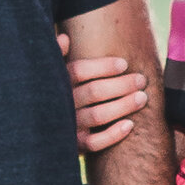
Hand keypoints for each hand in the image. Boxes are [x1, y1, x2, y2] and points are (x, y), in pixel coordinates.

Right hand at [59, 28, 147, 155]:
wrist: (42, 129)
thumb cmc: (54, 93)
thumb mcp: (50, 73)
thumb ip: (57, 55)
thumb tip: (64, 38)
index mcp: (57, 82)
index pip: (79, 71)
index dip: (103, 67)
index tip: (124, 64)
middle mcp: (62, 104)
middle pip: (93, 92)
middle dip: (121, 85)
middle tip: (141, 80)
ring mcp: (68, 126)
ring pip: (97, 116)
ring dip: (122, 106)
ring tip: (142, 98)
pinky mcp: (75, 146)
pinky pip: (95, 143)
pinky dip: (113, 135)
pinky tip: (130, 125)